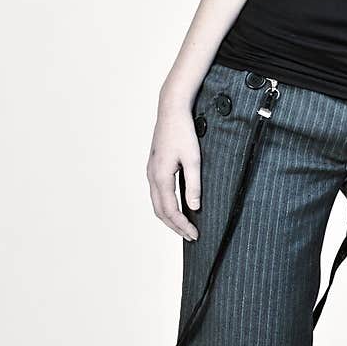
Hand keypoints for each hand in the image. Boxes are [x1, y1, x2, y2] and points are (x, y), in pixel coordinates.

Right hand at [147, 101, 201, 240]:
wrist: (171, 110)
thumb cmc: (183, 132)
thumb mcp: (193, 159)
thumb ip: (193, 185)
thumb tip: (195, 207)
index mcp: (161, 176)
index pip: (170, 210)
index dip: (182, 225)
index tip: (195, 235)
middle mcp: (152, 176)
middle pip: (160, 211)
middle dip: (175, 226)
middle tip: (190, 236)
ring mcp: (151, 171)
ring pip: (157, 202)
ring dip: (169, 217)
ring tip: (184, 225)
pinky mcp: (155, 166)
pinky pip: (158, 193)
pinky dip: (166, 205)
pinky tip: (177, 206)